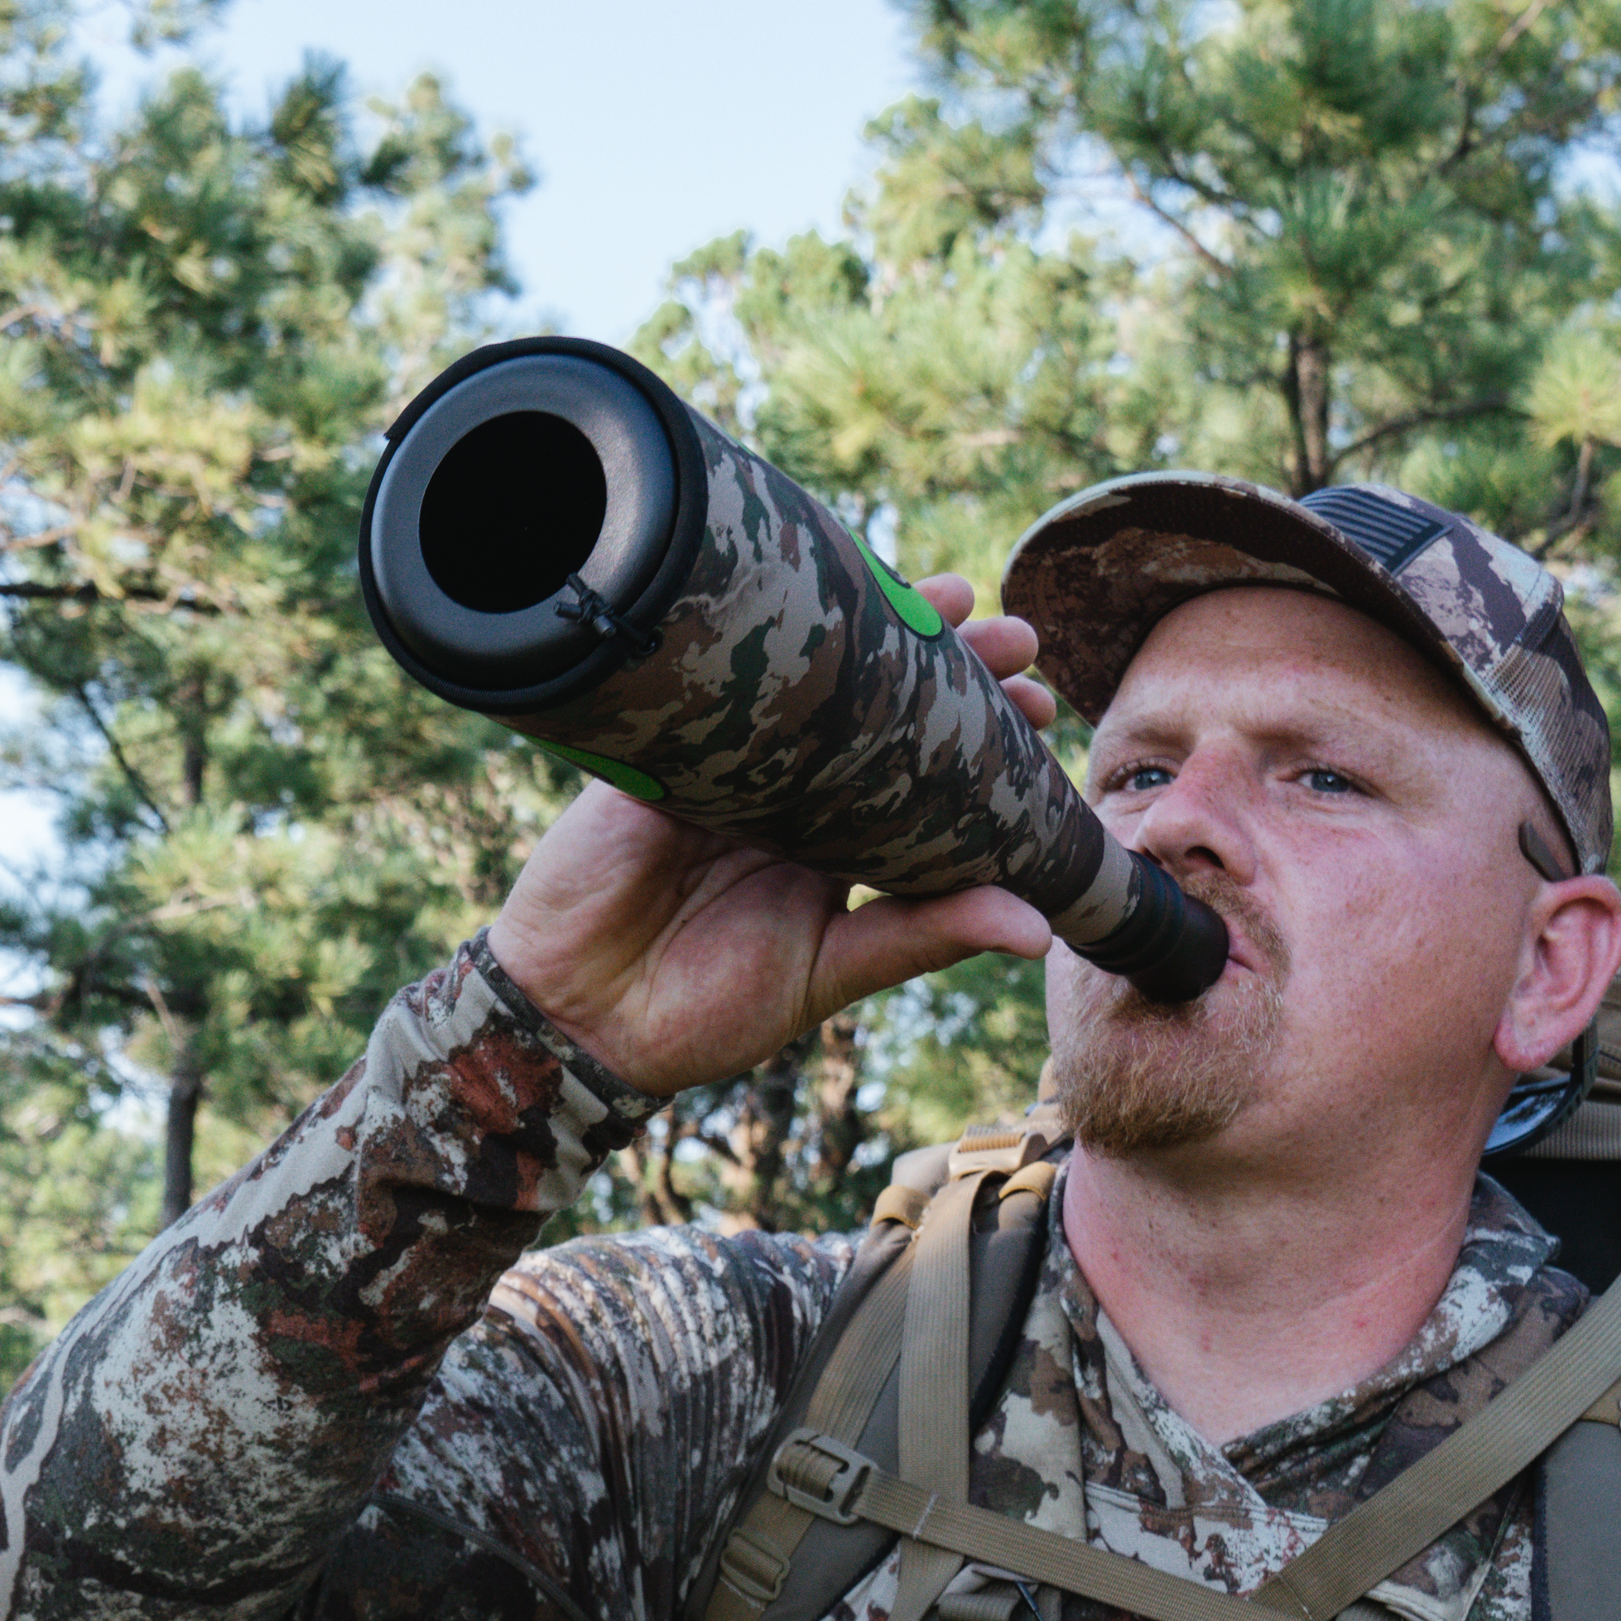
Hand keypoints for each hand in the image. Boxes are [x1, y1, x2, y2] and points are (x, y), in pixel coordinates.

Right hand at [482, 584, 1059, 1100]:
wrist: (579, 1020)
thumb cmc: (700, 1011)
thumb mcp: (827, 974)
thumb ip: (920, 938)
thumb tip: (1034, 928)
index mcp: (833, 843)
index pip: (918, 775)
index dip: (978, 736)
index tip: (1041, 709)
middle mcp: (788, 793)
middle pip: (880, 712)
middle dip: (951, 666)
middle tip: (1020, 642)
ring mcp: (729, 766)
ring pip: (814, 684)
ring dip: (881, 632)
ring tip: (957, 601)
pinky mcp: (667, 754)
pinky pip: (723, 693)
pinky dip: (774, 644)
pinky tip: (825, 602)